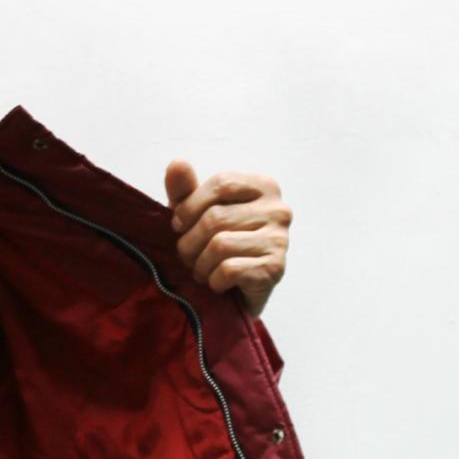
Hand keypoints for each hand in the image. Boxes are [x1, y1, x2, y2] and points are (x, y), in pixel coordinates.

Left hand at [164, 160, 290, 317]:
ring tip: (202, 270)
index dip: (190, 206)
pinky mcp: (275, 268)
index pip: (221, 182)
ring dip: (200, 264)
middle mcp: (278, 210)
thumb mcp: (197, 213)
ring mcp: (280, 239)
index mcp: (263, 187)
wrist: (238, 295)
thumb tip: (177, 163)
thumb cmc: (218, 246)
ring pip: (220, 244)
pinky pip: (229, 269)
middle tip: (188, 256)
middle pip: (216, 217)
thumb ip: (186, 190)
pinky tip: (218, 283)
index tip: (179, 225)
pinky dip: (214, 280)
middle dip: (190, 242)